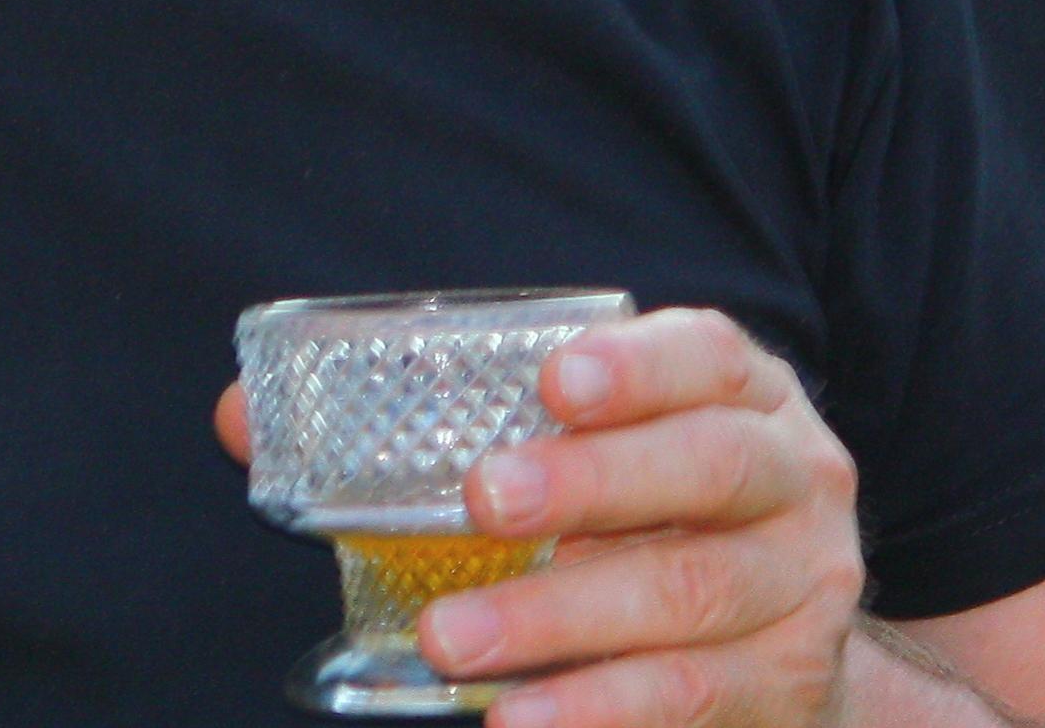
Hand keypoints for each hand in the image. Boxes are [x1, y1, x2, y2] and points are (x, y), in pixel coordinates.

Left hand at [215, 309, 864, 727]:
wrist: (782, 644)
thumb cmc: (643, 515)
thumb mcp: (579, 450)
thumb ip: (429, 425)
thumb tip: (242, 419)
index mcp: (742, 392)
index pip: (707, 353)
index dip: (638, 364)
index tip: (552, 380)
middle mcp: (794, 477)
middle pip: (708, 469)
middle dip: (592, 484)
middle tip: (480, 502)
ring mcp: (802, 586)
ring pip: (688, 594)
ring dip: (561, 621)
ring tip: (452, 642)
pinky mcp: (787, 686)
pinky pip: (691, 699)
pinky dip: (599, 711)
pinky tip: (521, 724)